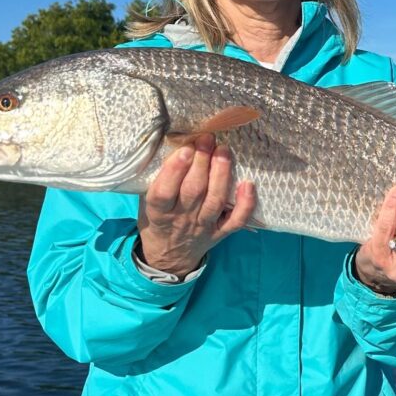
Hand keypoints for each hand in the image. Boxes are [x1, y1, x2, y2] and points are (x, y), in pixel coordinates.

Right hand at [138, 134, 255, 276]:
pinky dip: (245, 204)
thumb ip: (160, 180)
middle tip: (208, 139)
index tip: (186, 149)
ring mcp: (204, 226)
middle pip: (193, 190)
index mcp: (159, 211)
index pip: (165, 191)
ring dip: (221, 175)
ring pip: (214, 201)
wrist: (169, 256)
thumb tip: (176, 144)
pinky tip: (249, 184)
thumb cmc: (158, 220)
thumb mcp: (147, 201)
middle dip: (202, 162)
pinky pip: (236, 220)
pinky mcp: (221, 232)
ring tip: (224, 151)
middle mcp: (182, 218)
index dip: (175, 170)